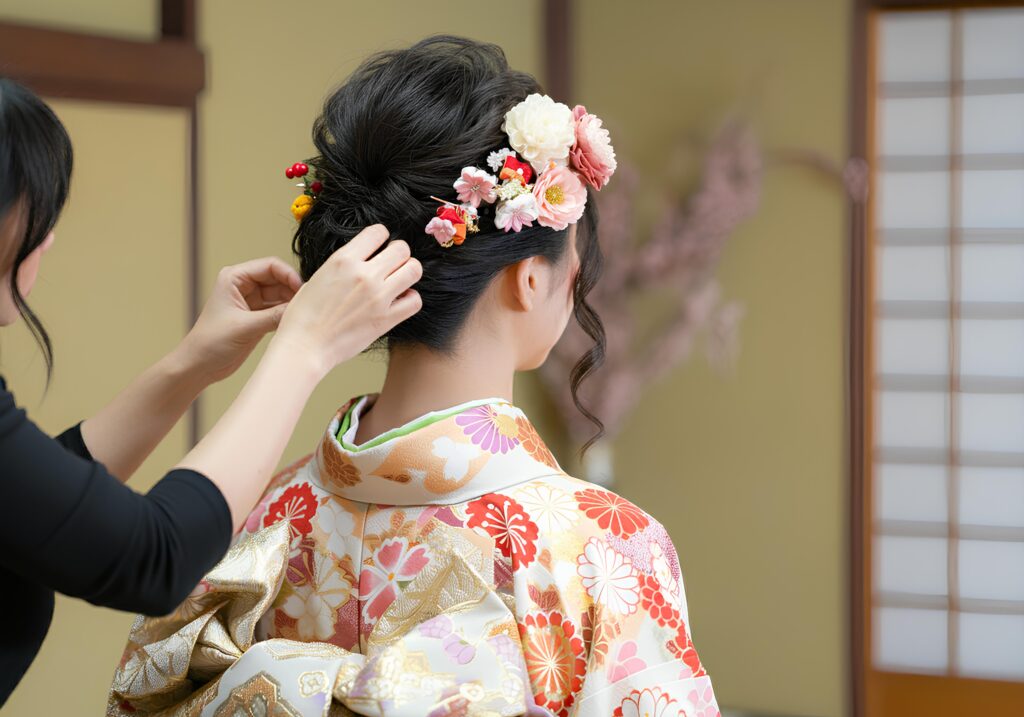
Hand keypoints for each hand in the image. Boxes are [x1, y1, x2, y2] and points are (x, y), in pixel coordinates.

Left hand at [178, 257, 302, 382]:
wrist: (200, 366)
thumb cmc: (211, 342)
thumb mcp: (245, 327)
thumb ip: (274, 316)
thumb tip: (300, 307)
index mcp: (234, 278)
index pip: (269, 266)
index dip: (289, 274)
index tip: (302, 288)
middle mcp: (243, 286)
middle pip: (278, 278)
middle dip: (293, 289)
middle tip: (308, 302)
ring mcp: (251, 302)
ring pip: (280, 294)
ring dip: (291, 302)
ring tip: (304, 313)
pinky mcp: (257, 317)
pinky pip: (278, 310)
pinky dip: (287, 314)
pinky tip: (296, 320)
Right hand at [272, 225, 421, 376]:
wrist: (304, 347)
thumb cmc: (304, 316)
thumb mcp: (318, 277)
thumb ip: (344, 266)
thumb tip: (360, 262)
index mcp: (343, 260)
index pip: (378, 232)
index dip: (381, 237)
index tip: (379, 247)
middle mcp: (363, 274)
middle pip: (402, 249)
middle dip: (399, 254)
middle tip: (391, 265)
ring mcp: (377, 297)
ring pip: (414, 269)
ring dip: (408, 272)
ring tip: (398, 280)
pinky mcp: (386, 319)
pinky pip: (415, 300)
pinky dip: (410, 299)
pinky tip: (399, 301)